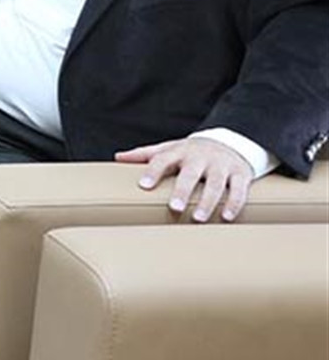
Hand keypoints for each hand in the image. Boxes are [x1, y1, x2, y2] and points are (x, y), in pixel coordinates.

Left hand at [119, 137, 255, 222]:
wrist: (230, 141)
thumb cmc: (191, 152)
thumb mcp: (169, 149)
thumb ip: (145, 154)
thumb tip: (118, 157)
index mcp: (180, 151)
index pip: (163, 159)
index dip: (153, 171)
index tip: (144, 186)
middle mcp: (201, 157)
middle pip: (191, 173)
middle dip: (182, 190)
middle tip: (174, 207)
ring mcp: (222, 165)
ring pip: (216, 183)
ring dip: (208, 201)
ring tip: (198, 218)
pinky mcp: (241, 173)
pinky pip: (239, 189)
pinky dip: (234, 203)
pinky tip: (226, 217)